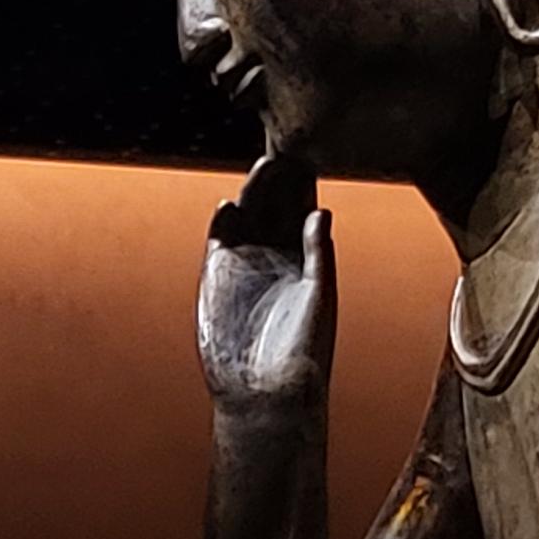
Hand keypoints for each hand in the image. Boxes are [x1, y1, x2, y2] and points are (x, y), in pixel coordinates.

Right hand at [197, 154, 333, 411]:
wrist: (265, 390)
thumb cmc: (303, 351)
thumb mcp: (319, 297)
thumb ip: (317, 254)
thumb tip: (320, 212)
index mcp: (307, 259)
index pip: (305, 208)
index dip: (306, 183)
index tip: (311, 154)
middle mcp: (276, 255)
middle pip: (275, 204)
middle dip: (279, 178)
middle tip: (285, 148)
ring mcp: (246, 262)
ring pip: (248, 214)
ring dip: (254, 191)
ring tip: (264, 166)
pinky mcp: (218, 275)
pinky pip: (219, 239)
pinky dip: (224, 221)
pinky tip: (229, 206)